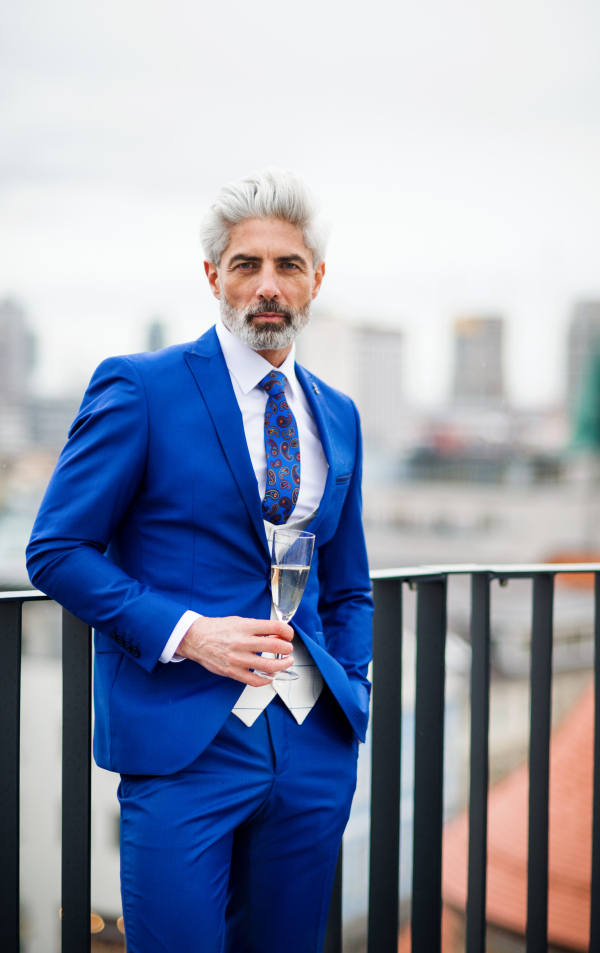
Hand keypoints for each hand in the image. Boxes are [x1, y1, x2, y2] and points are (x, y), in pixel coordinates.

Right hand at [176, 616, 294, 685]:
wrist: (195, 638)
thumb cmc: (217, 629)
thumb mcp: (239, 621)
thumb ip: (257, 628)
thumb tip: (276, 634)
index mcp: (246, 626)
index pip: (276, 628)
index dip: (287, 632)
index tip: (289, 634)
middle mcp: (243, 642)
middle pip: (276, 647)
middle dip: (288, 648)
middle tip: (288, 649)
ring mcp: (238, 659)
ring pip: (269, 666)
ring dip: (283, 665)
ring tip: (286, 662)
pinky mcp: (233, 672)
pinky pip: (255, 680)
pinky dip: (267, 679)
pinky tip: (271, 676)